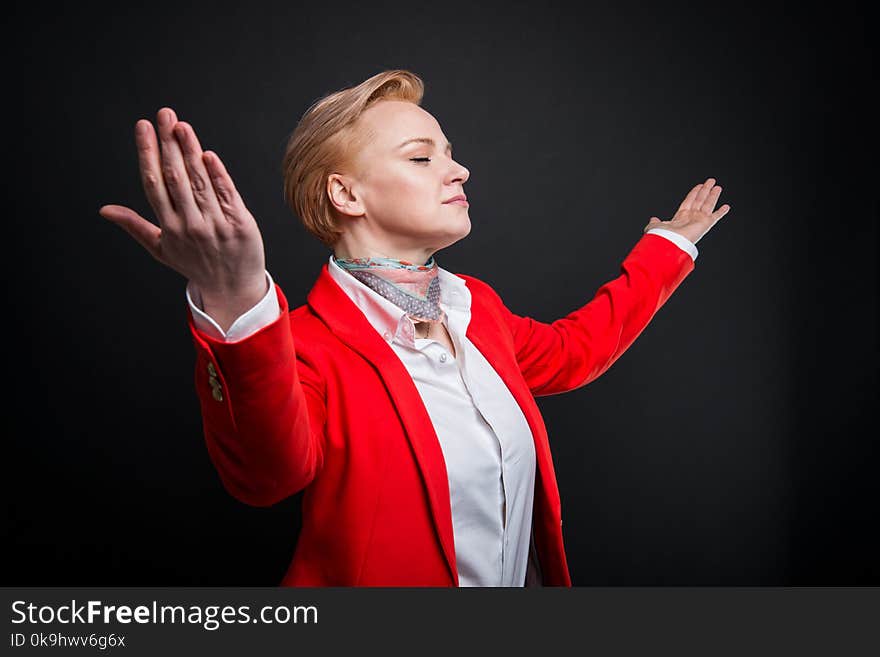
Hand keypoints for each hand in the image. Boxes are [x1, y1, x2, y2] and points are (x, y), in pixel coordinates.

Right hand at [99, 107, 267, 328]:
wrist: (233, 288)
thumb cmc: (196, 265)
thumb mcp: (161, 249)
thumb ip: (135, 225)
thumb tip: (104, 210)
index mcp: (169, 228)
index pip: (154, 183)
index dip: (147, 153)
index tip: (143, 127)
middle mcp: (190, 225)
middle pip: (175, 176)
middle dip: (168, 144)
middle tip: (164, 115)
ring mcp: (216, 224)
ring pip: (200, 182)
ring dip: (190, 151)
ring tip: (182, 126)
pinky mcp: (239, 224)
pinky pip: (227, 194)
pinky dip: (217, 174)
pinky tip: (208, 154)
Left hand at [643, 177, 730, 243]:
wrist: (671, 243)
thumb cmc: (663, 236)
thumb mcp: (655, 226)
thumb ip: (655, 222)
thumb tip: (653, 219)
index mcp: (679, 218)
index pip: (689, 201)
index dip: (694, 193)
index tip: (698, 186)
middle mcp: (690, 218)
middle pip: (699, 200)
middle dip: (705, 190)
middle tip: (710, 181)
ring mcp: (699, 220)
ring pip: (707, 204)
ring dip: (713, 196)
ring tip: (717, 187)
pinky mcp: (705, 224)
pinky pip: (715, 216)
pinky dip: (721, 212)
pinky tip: (726, 206)